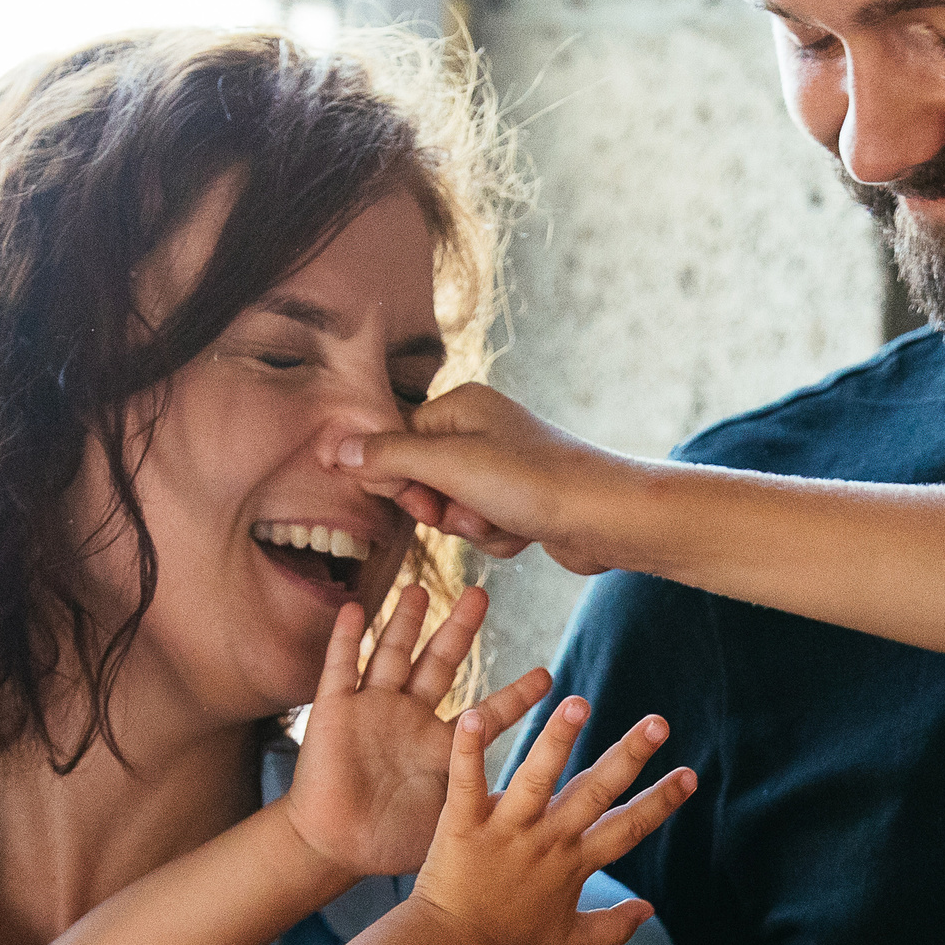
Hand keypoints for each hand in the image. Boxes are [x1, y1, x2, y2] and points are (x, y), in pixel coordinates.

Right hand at [281, 586, 512, 879]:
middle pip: (440, 662)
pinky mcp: (333, 714)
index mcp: (442, 746)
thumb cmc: (392, 841)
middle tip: (480, 595)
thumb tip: (540, 824)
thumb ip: (487, 812)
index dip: (516, 696)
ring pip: (392, 655)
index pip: (487, 714)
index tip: (549, 676)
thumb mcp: (451, 822)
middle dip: (459, 629)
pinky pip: (340, 670)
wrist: (335, 849)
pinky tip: (356, 609)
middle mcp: (410, 718)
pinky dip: (346, 640)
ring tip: (420, 588)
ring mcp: (372, 711)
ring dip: (404, 622)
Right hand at [332, 384, 624, 570]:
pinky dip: (498, 538)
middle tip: (463, 511)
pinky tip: (524, 533)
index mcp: (461, 406)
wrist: (608, 518)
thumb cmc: (534, 482)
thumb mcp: (449, 465)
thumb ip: (389, 456)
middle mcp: (482, 430)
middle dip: (441, 508)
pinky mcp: (522, 502)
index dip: (399, 479)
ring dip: (471, 528)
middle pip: (422, 479)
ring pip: (453, 511)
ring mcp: (503, 468)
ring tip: (502, 520)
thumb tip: (336, 449)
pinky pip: (485, 528)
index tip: (419, 498)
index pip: (396, 442)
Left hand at [408, 690, 692, 944]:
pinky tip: (473, 715)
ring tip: (578, 704)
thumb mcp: (568, 942)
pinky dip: (468, 749)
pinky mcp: (463, 823)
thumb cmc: (508, 944)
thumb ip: (613, 927)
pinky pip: (466, 781)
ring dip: (558, 740)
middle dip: (629, 756)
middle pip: (595, 792)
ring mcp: (506, 829)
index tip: (690, 774)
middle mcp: (546, 840)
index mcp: (573, 862)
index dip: (660, 802)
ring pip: (536, 778)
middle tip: (658, 723)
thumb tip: (649, 911)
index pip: (627, 828)